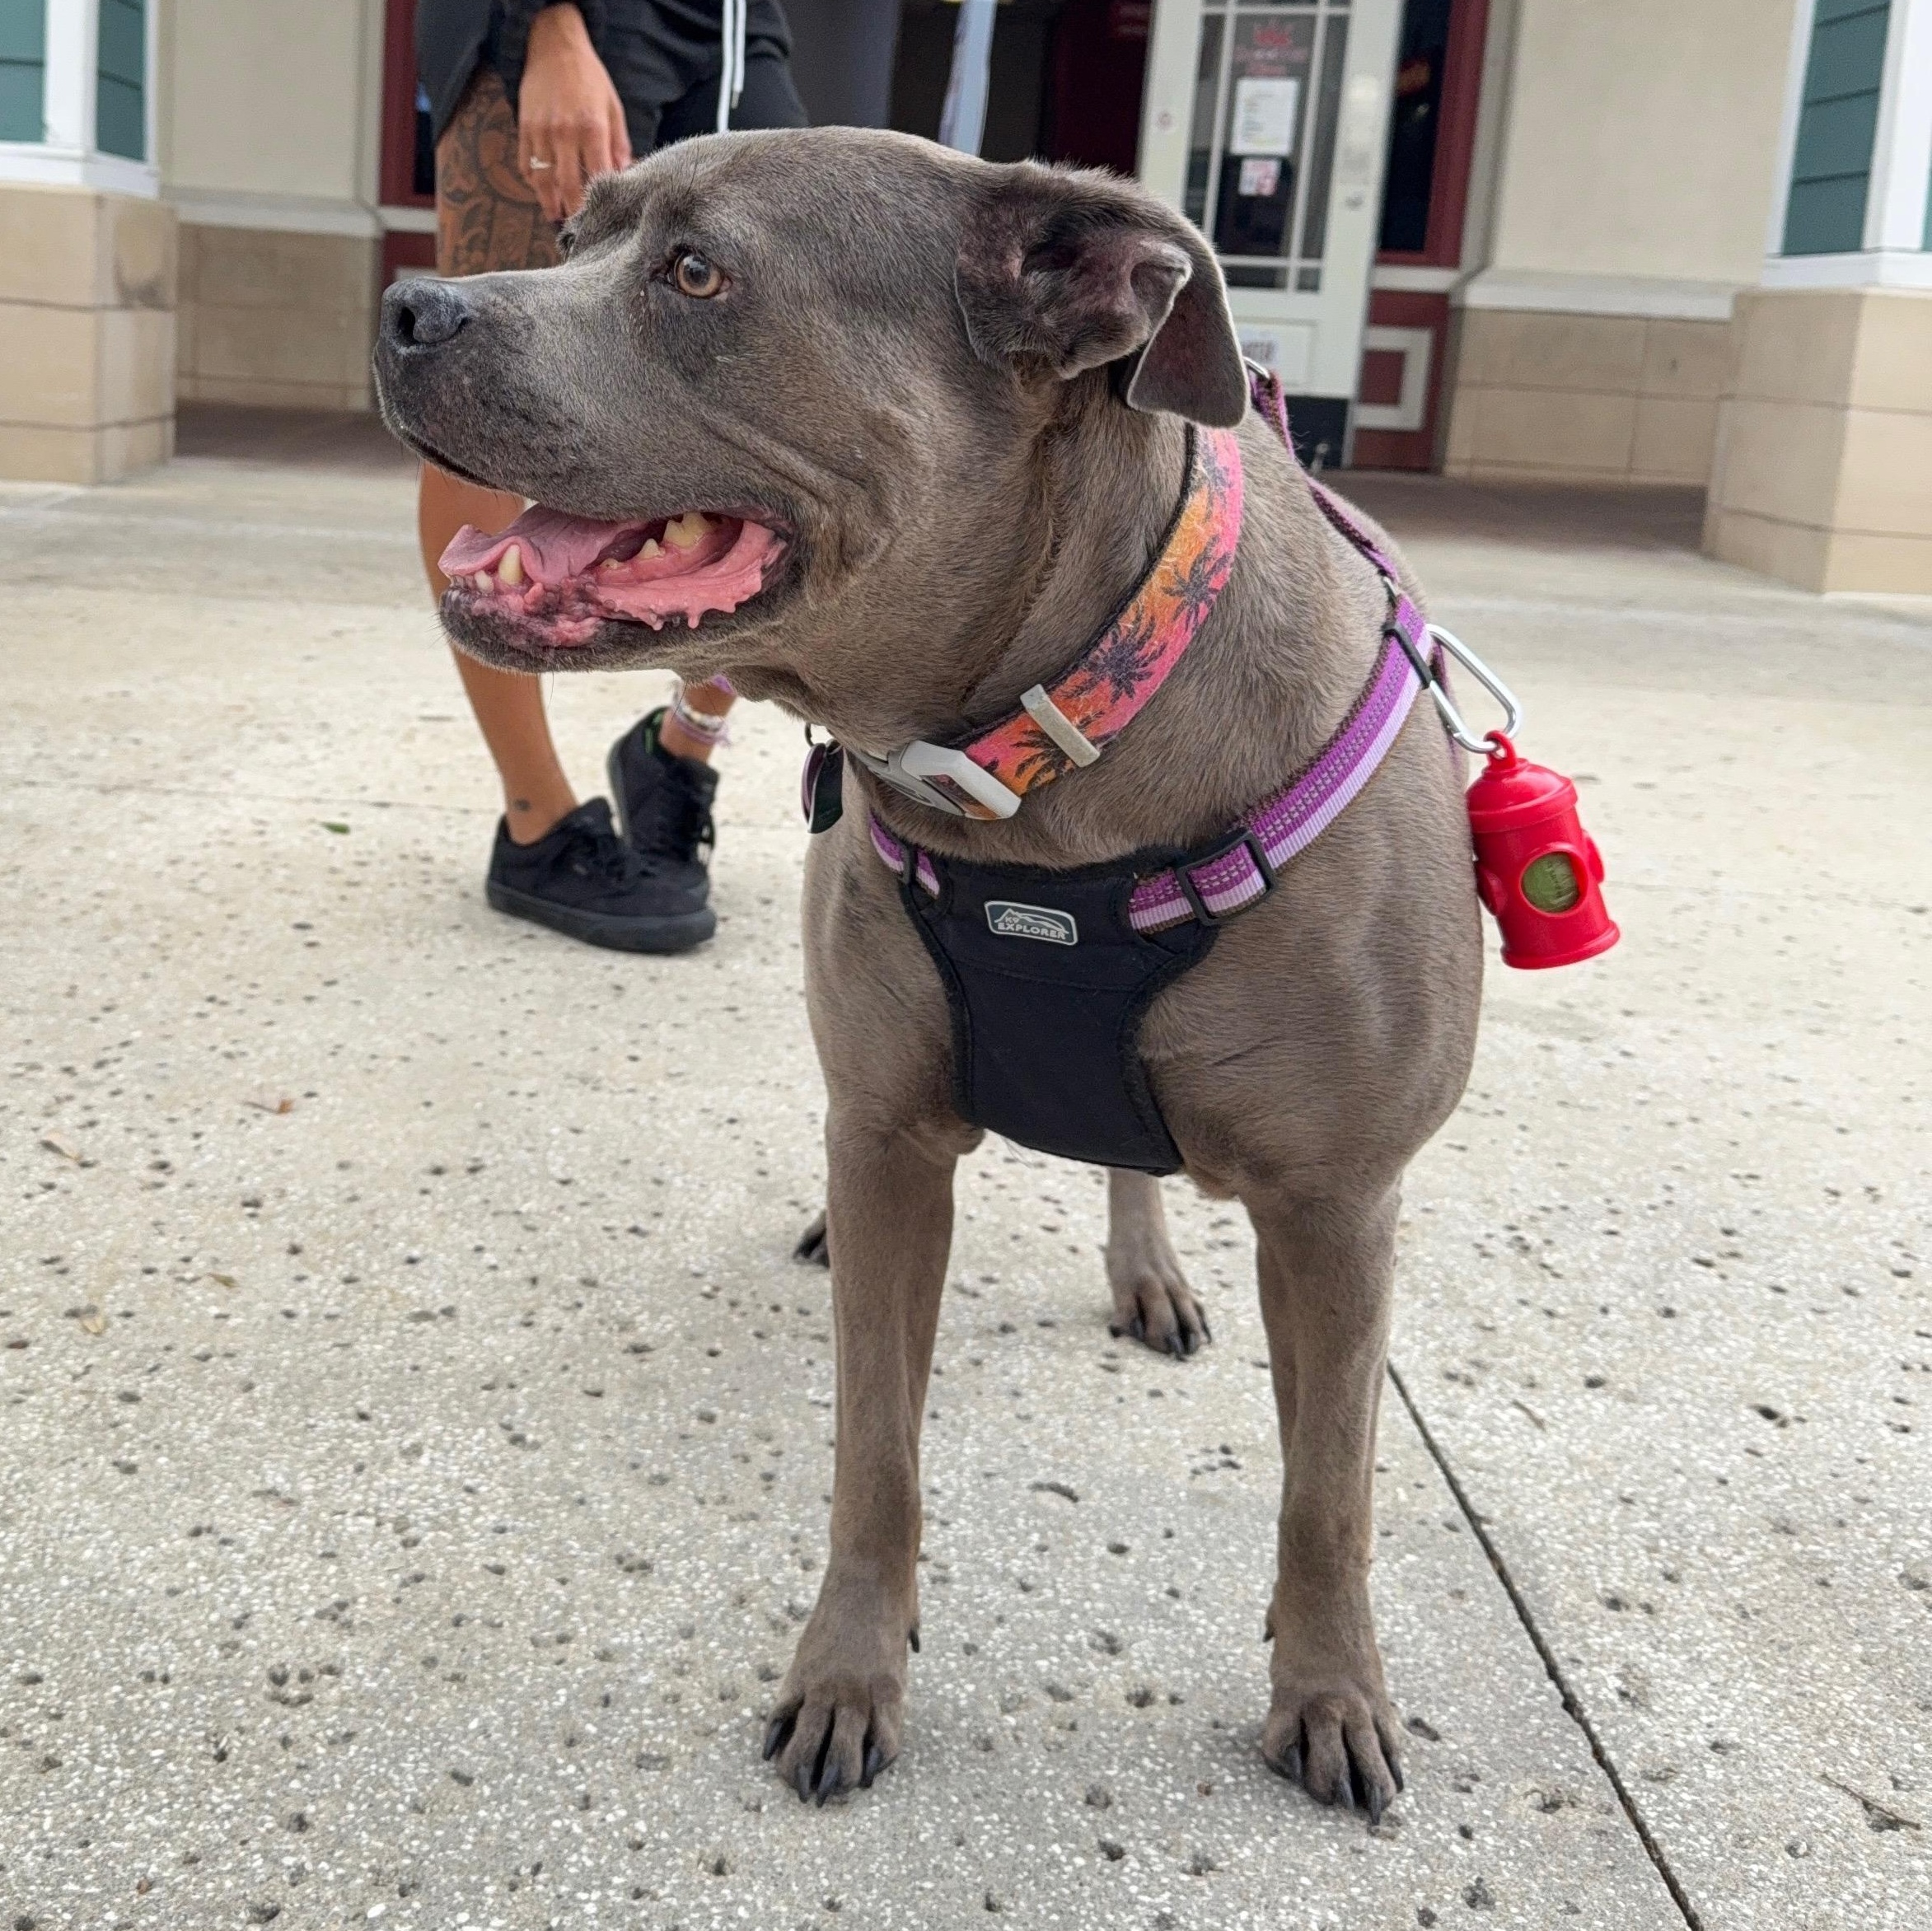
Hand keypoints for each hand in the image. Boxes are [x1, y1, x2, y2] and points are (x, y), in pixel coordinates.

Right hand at [517, 4, 632, 221]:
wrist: (553, 46)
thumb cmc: (590, 78)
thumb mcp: (613, 108)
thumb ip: (619, 145)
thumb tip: (624, 177)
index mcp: (592, 129)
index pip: (598, 177)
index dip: (600, 201)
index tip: (604, 219)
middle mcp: (564, 134)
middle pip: (568, 186)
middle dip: (574, 211)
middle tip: (580, 229)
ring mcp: (540, 132)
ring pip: (543, 181)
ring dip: (550, 203)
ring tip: (557, 218)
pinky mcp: (524, 129)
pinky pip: (526, 166)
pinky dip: (534, 182)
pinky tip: (543, 192)